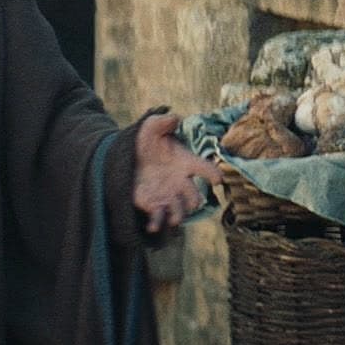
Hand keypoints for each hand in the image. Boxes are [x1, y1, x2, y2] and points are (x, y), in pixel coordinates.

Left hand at [131, 112, 222, 235]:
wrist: (128, 156)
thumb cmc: (145, 140)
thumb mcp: (151, 127)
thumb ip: (163, 122)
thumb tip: (175, 118)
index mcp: (185, 163)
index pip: (205, 169)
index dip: (213, 174)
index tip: (217, 179)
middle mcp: (181, 182)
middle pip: (195, 197)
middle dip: (194, 200)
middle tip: (192, 201)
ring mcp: (168, 195)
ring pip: (181, 211)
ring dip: (179, 215)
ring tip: (174, 218)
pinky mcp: (153, 204)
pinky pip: (159, 218)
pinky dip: (157, 224)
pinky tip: (152, 226)